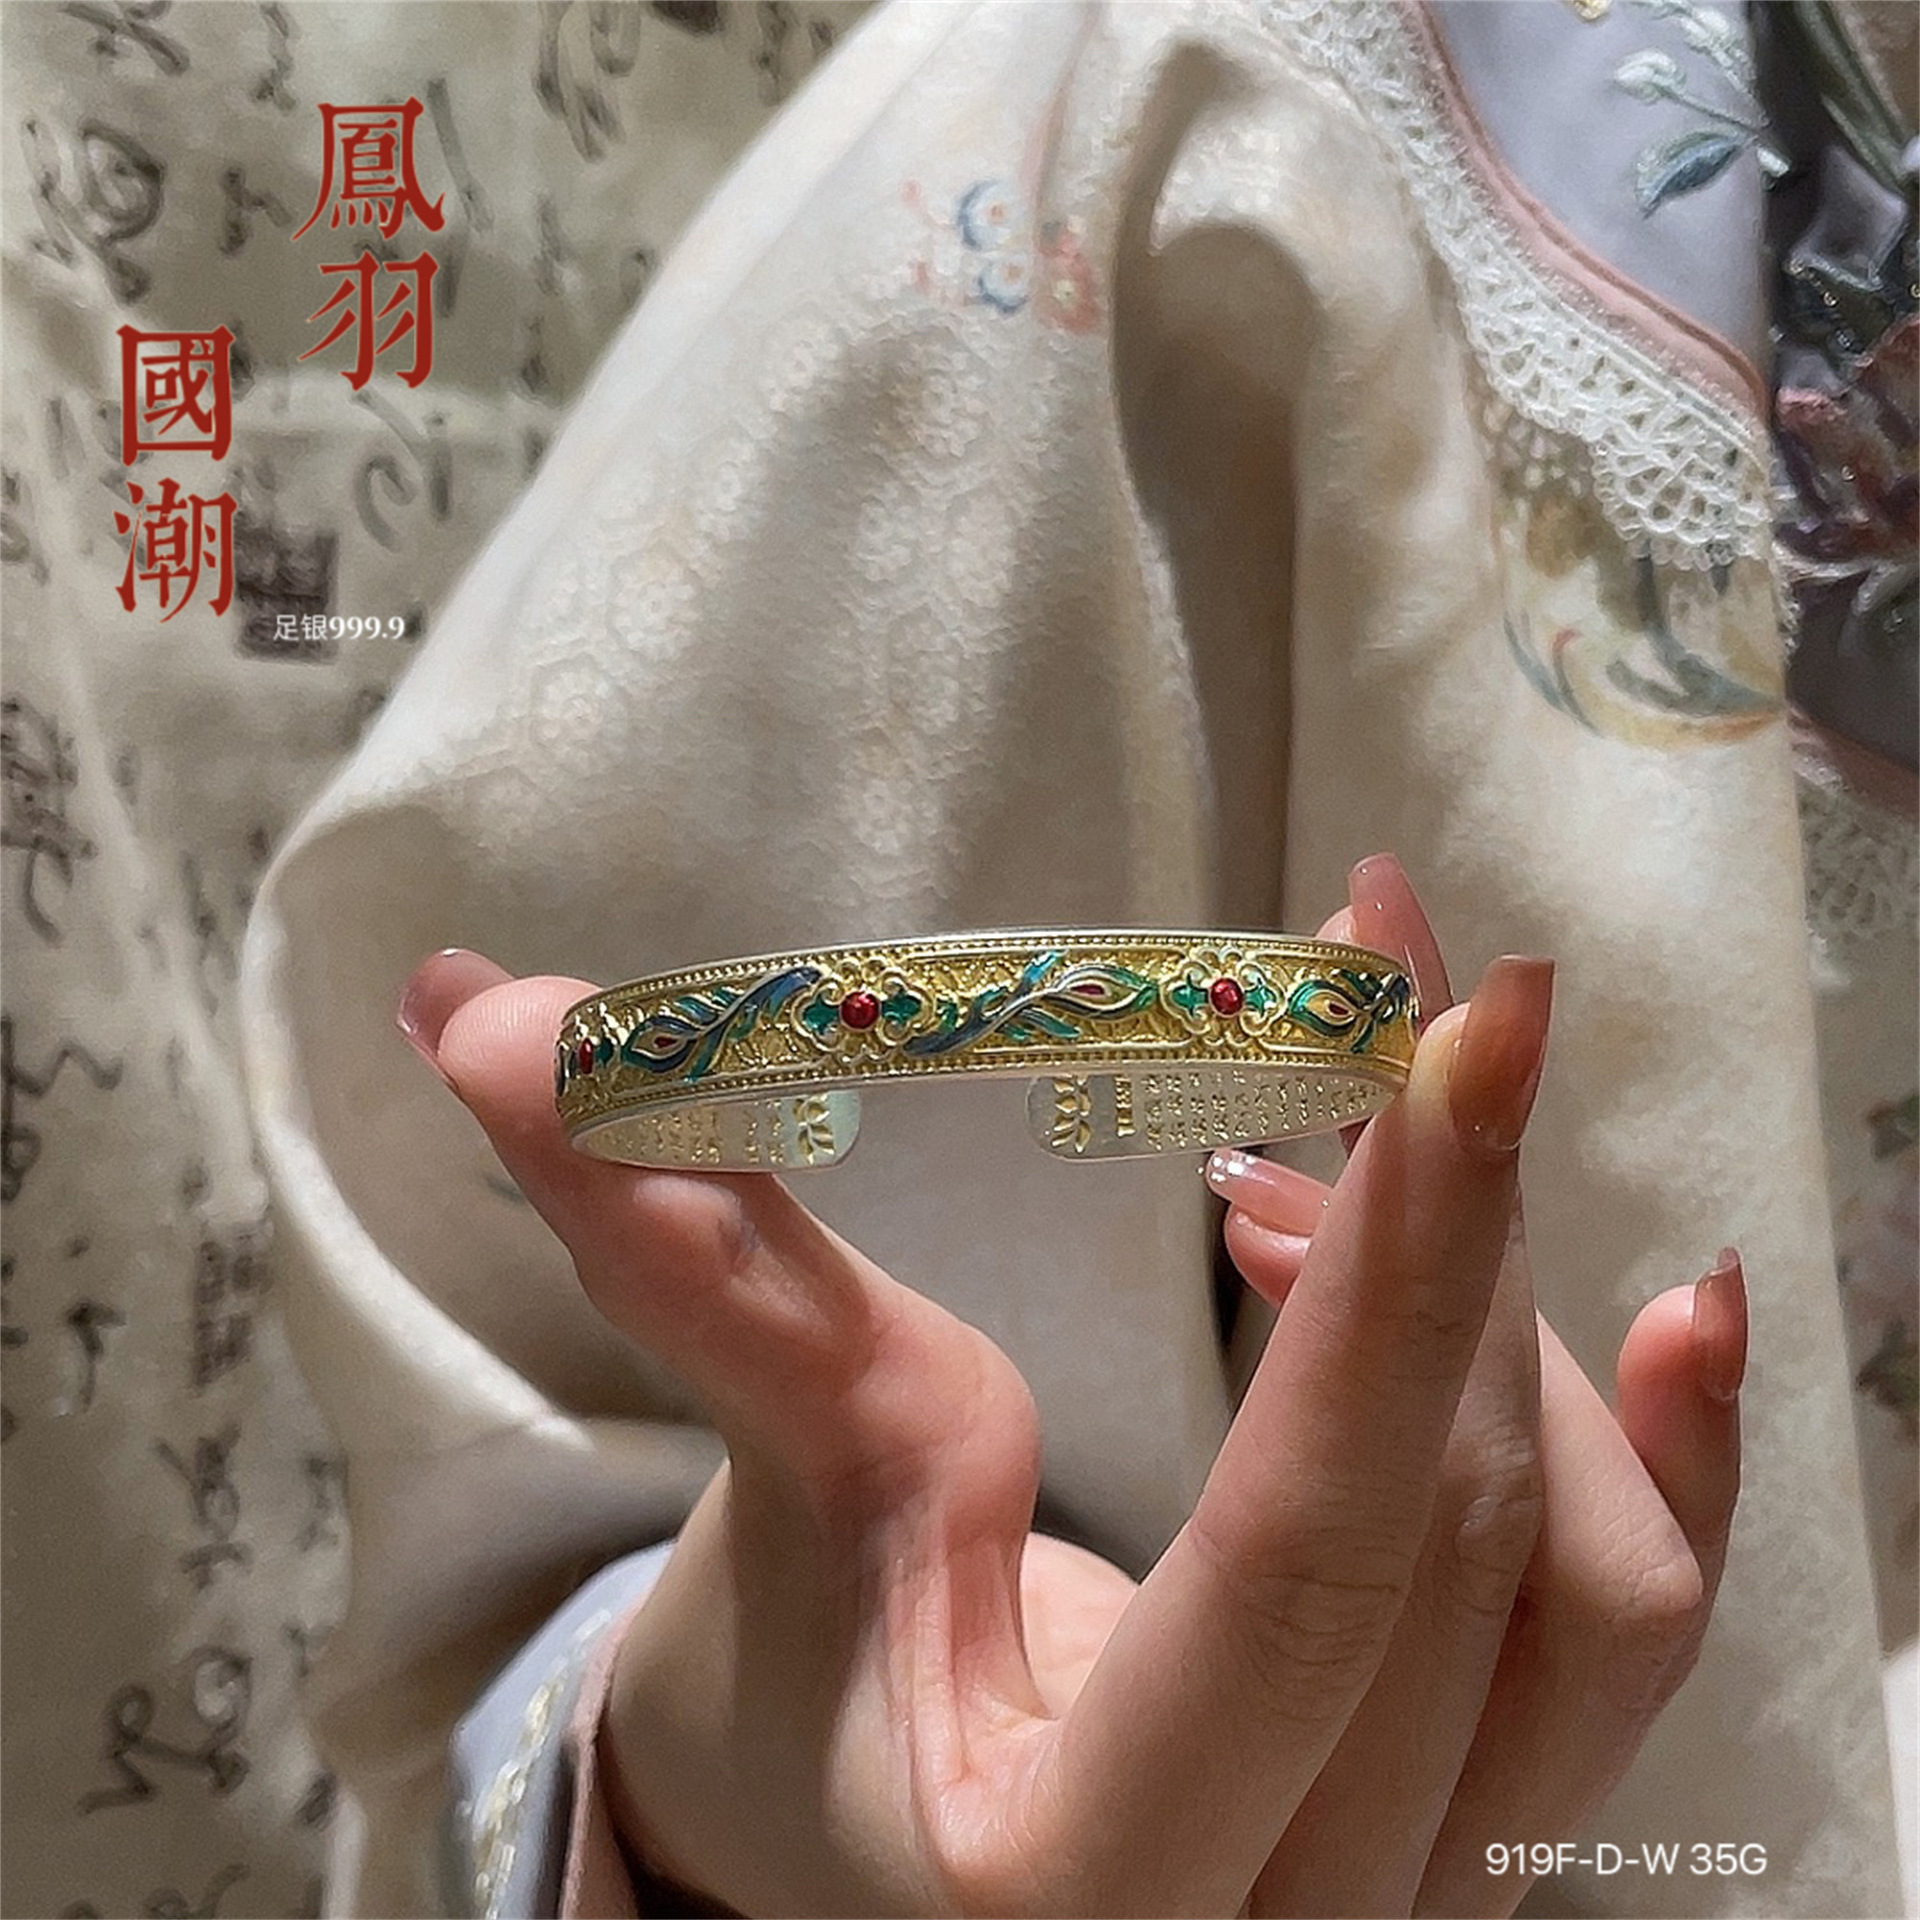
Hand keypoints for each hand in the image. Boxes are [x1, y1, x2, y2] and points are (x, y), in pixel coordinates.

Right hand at [397, 855, 1742, 1916]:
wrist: (894, 1856)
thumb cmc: (807, 1692)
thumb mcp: (776, 1482)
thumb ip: (670, 1245)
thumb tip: (478, 1006)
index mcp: (1080, 1882)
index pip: (1300, 1571)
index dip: (1391, 1277)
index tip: (1447, 1014)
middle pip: (1453, 1537)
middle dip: (1449, 1219)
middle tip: (1405, 972)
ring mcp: (1414, 1889)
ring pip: (1574, 1581)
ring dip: (1500, 1317)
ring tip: (1340, 1166)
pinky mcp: (1478, 1810)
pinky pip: (1631, 1638)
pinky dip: (1655, 1448)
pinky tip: (1654, 1296)